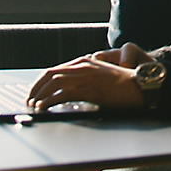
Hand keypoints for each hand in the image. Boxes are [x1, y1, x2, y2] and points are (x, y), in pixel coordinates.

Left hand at [26, 43, 152, 110]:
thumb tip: (68, 92)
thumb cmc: (123, 85)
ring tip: (35, 106)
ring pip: (54, 83)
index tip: (35, 92)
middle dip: (36, 88)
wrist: (140, 86)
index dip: (41, 82)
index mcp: (85, 62)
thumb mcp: (101, 77)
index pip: (55, 70)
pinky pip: (63, 95)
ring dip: (40, 95)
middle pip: (50, 74)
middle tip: (30, 100)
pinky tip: (44, 108)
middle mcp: (83, 66)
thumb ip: (85, 80)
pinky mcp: (90, 89)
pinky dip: (50, 101)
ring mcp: (86, 77)